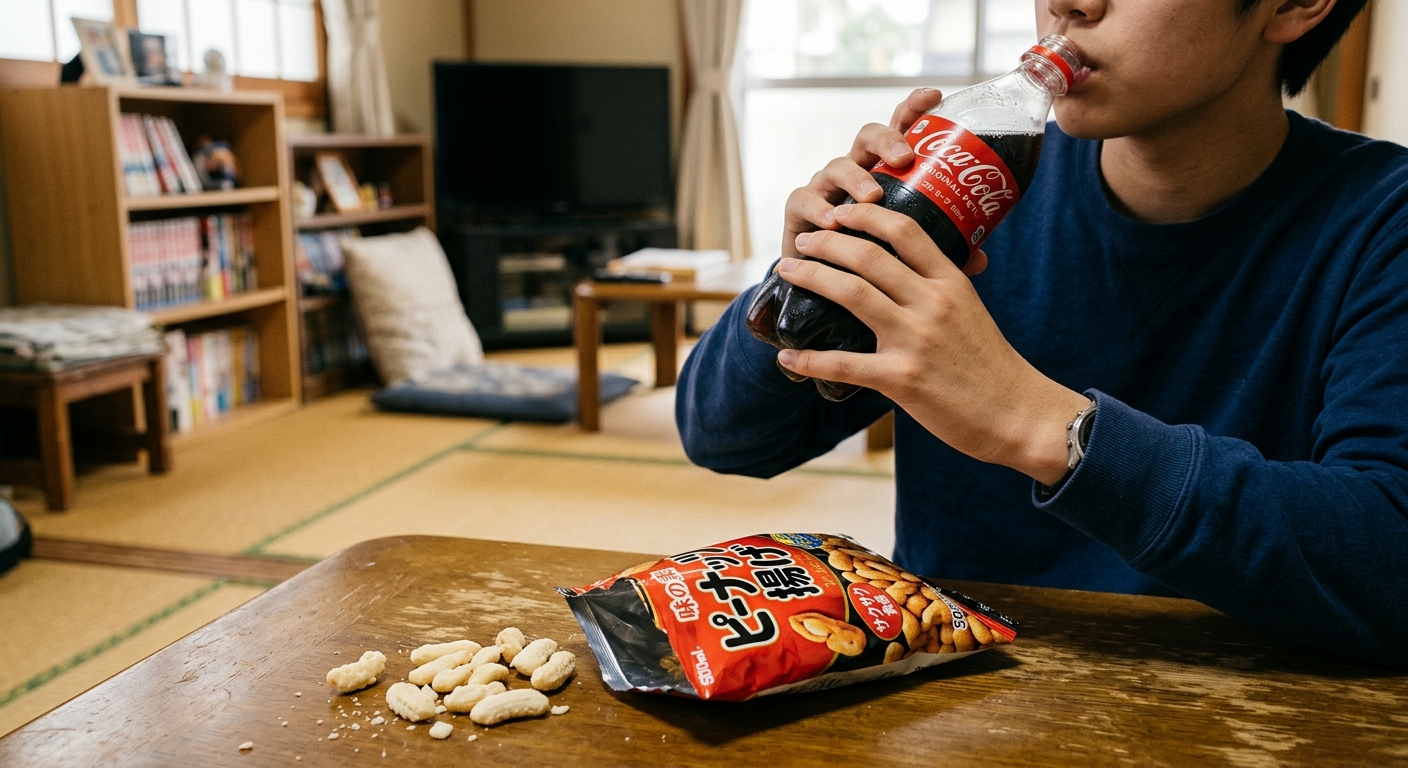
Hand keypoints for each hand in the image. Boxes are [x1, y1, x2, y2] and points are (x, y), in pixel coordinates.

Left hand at [774, 203, 1089, 484]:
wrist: (1019, 415)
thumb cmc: (993, 365)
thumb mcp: (972, 311)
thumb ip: (943, 286)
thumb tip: (920, 262)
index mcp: (951, 282)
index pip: (904, 231)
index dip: (865, 215)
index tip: (840, 211)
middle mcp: (933, 303)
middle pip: (868, 256)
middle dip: (827, 242)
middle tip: (803, 240)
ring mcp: (916, 340)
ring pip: (852, 294)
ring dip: (811, 278)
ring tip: (787, 271)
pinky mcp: (902, 379)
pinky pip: (845, 365)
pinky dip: (810, 360)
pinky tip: (786, 358)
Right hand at [780, 88, 985, 276]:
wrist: (827, 293)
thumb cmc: (873, 262)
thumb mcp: (912, 254)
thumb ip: (942, 251)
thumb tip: (982, 258)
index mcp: (886, 172)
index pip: (901, 131)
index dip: (914, 109)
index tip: (934, 96)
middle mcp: (856, 171)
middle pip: (868, 136)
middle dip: (887, 139)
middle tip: (905, 159)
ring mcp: (826, 188)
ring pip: (836, 165)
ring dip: (856, 178)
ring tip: (873, 197)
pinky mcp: (799, 210)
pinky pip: (804, 199)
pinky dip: (818, 208)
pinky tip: (832, 222)